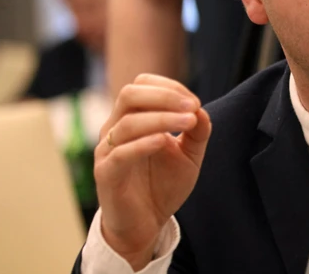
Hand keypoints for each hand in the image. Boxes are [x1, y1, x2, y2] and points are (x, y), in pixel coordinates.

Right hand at [94, 74, 210, 270]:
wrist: (146, 224)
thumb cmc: (163, 185)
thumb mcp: (189, 156)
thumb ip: (198, 132)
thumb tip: (202, 110)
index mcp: (133, 118)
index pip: (142, 85)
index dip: (170, 87)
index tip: (195, 102)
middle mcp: (115, 129)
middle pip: (129, 94)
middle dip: (164, 95)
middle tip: (192, 105)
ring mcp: (108, 151)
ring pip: (128, 122)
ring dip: (162, 118)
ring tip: (189, 122)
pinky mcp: (106, 174)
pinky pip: (120, 153)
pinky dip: (144, 143)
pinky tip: (165, 141)